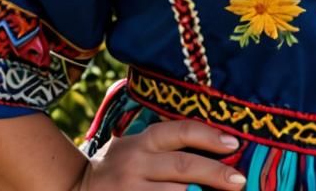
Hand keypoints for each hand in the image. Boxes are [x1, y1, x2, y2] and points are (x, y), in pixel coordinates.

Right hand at [75, 118, 244, 190]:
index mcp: (143, 141)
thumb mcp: (138, 147)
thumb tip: (219, 149)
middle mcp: (136, 163)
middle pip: (183, 166)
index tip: (234, 145)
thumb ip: (168, 147)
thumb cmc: (120, 166)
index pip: (180, 131)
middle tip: (239, 181)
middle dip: (215, 174)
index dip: (209, 137)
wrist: (76, 189)